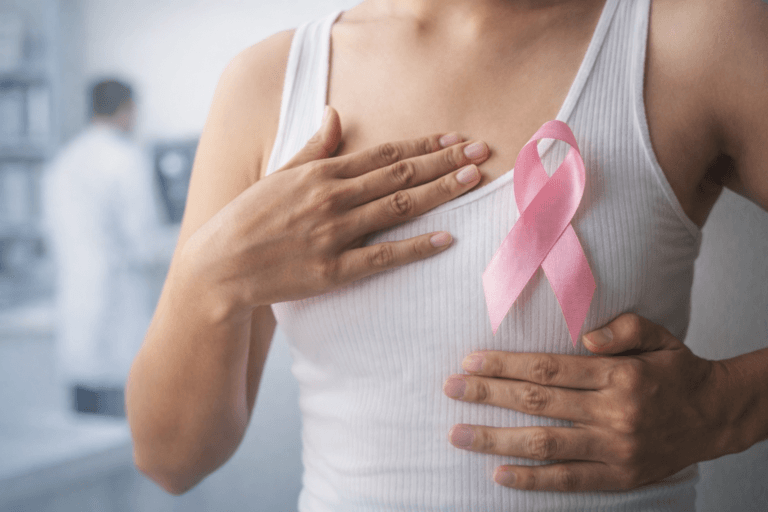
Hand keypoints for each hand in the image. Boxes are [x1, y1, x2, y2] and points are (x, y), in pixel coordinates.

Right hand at [181, 106, 488, 312]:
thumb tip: (337, 113)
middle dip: (444, 160)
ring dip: (439, 192)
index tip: (455, 137)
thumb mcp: (279, 174)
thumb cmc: (249, 218)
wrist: (219, 267)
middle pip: (400, 175)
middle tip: (482, 151)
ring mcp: (333, 234)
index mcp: (321, 174)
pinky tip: (445, 239)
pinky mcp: (332, 270)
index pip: (384, 154)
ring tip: (472, 180)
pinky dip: (415, 247)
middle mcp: (331, 198)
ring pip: (397, 208)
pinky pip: (382, 256)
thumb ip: (314, 147)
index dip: (423, 144)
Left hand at [443, 313, 725, 491]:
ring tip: (458, 434)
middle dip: (488, 395)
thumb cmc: (678, 371)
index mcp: (618, 375)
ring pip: (544, 442)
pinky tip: (499, 474)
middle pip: (537, 402)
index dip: (505, 365)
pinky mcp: (618, 477)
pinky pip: (568, 480)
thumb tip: (583, 338)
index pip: (548, 369)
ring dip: (496, 439)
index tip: (471, 360)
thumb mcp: (659, 335)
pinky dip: (532, 479)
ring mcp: (614, 449)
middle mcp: (613, 412)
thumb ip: (623, 328)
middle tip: (451, 388)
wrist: (716, 415)